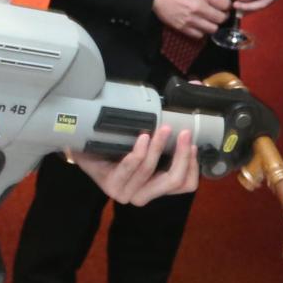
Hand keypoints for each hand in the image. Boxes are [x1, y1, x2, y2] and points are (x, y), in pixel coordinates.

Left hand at [73, 128, 198, 205]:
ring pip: (151, 170)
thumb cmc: (120, 145)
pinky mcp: (112, 186)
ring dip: (159, 147)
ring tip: (163, 129)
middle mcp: (144, 195)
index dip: (193, 166)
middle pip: (174, 181)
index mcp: (157, 187)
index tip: (194, 143)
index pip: (186, 185)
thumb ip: (171, 130)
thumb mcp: (149, 141)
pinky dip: (139, 152)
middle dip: (183, 156)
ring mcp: (127, 193)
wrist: (86, 150)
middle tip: (184, 133)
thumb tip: (195, 88)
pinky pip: (131, 168)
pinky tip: (142, 137)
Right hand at [154, 0, 229, 36]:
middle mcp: (199, 7)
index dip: (227, 4)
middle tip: (218, 12)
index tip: (224, 4)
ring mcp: (190, 19)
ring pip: (212, 29)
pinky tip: (199, 24)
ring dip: (213, 24)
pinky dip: (201, 31)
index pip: (226, 4)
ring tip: (208, 19)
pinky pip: (199, 35)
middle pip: (221, 18)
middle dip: (222, 15)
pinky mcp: (182, 27)